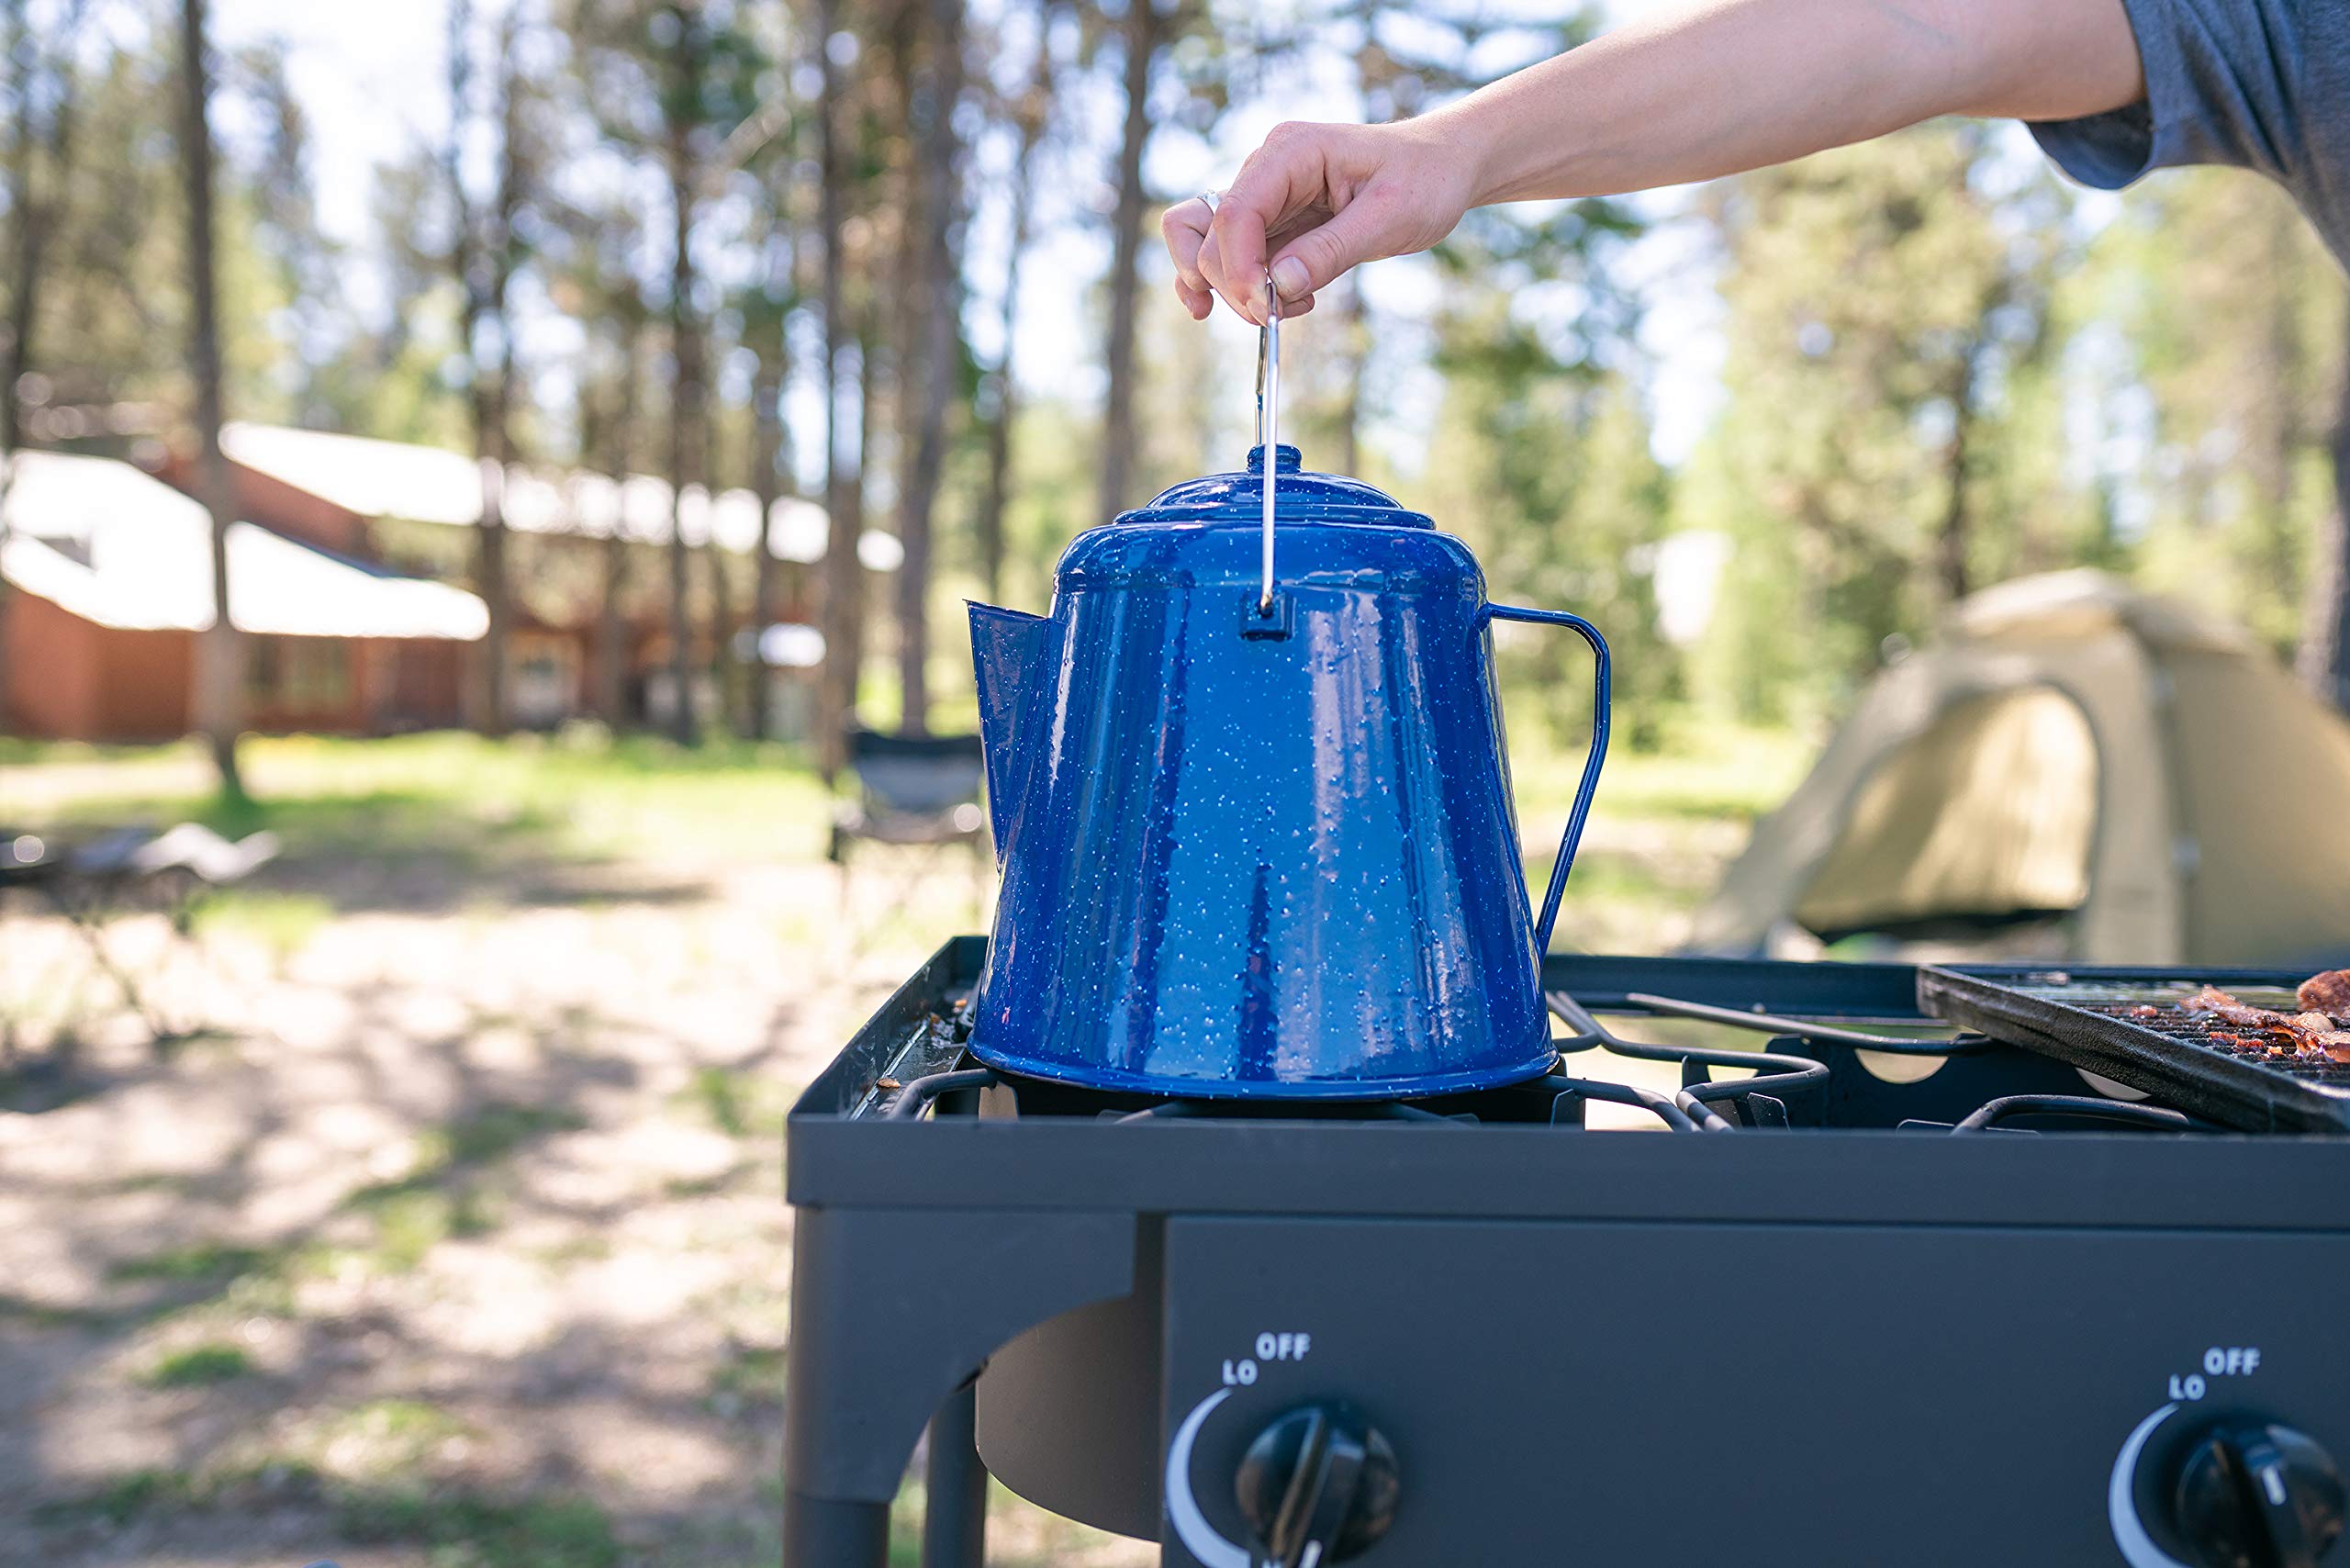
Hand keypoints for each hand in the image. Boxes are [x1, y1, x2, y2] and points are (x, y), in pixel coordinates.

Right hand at [1161, 117, 1483, 324]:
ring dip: (1232, 290)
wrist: (1443, 168)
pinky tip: (1261, 308)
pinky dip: (1236, 288)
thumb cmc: (1425, 180)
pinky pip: (1231, 258)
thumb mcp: (1389, 218)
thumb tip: (1276, 287)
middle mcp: (1265, 170)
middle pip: (1210, 235)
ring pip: (1209, 248)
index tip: (1265, 308)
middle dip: (1235, 284)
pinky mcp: (1272, 224)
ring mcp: (1264, 197)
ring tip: (1281, 310)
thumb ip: (1331, 250)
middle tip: (1280, 314)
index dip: (1238, 267)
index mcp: (1290, 152)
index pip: (1235, 212)